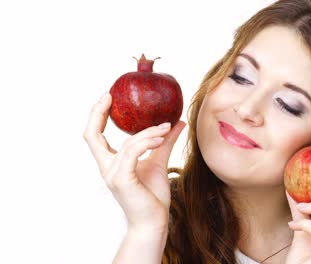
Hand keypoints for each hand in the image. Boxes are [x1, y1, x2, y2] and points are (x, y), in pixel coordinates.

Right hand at [83, 92, 185, 231]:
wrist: (154, 222)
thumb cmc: (153, 196)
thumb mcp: (159, 162)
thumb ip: (163, 143)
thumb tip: (177, 122)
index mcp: (111, 163)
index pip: (94, 136)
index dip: (96, 116)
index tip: (107, 97)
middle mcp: (107, 168)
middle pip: (92, 136)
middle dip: (97, 113)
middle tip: (110, 96)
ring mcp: (113, 175)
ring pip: (126, 143)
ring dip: (147, 132)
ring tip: (166, 126)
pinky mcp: (123, 180)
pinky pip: (132, 153)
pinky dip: (147, 142)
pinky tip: (161, 136)